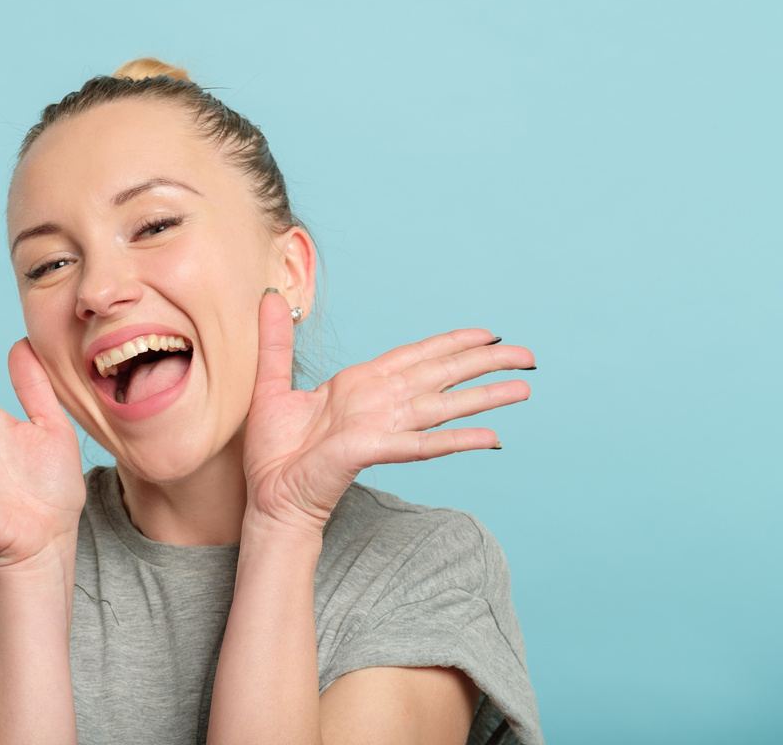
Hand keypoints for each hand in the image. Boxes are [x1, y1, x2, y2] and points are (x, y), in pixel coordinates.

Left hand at [242, 292, 533, 533]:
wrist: (266, 497)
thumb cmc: (273, 451)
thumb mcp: (271, 384)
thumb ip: (276, 340)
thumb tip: (271, 296)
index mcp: (360, 384)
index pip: (416, 356)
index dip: (452, 343)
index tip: (488, 334)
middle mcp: (377, 402)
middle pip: (440, 375)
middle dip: (484, 364)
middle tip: (528, 356)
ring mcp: (378, 427)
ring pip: (441, 406)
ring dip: (483, 397)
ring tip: (524, 389)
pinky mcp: (370, 450)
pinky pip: (419, 444)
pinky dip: (455, 440)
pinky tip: (491, 438)